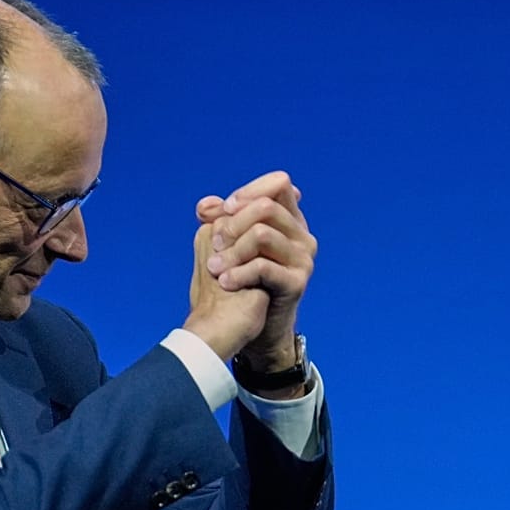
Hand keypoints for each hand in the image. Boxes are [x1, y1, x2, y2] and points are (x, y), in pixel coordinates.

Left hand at [195, 171, 315, 372]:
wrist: (246, 326)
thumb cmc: (238, 281)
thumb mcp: (228, 245)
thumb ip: (220, 221)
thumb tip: (204, 205)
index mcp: (289, 220)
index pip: (279, 184)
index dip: (249, 191)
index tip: (225, 210)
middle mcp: (303, 235)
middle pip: (267, 207)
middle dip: (234, 223)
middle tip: (216, 244)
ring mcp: (304, 259)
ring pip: (262, 234)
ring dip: (232, 251)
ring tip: (215, 269)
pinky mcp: (298, 283)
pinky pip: (263, 266)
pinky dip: (238, 273)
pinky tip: (225, 283)